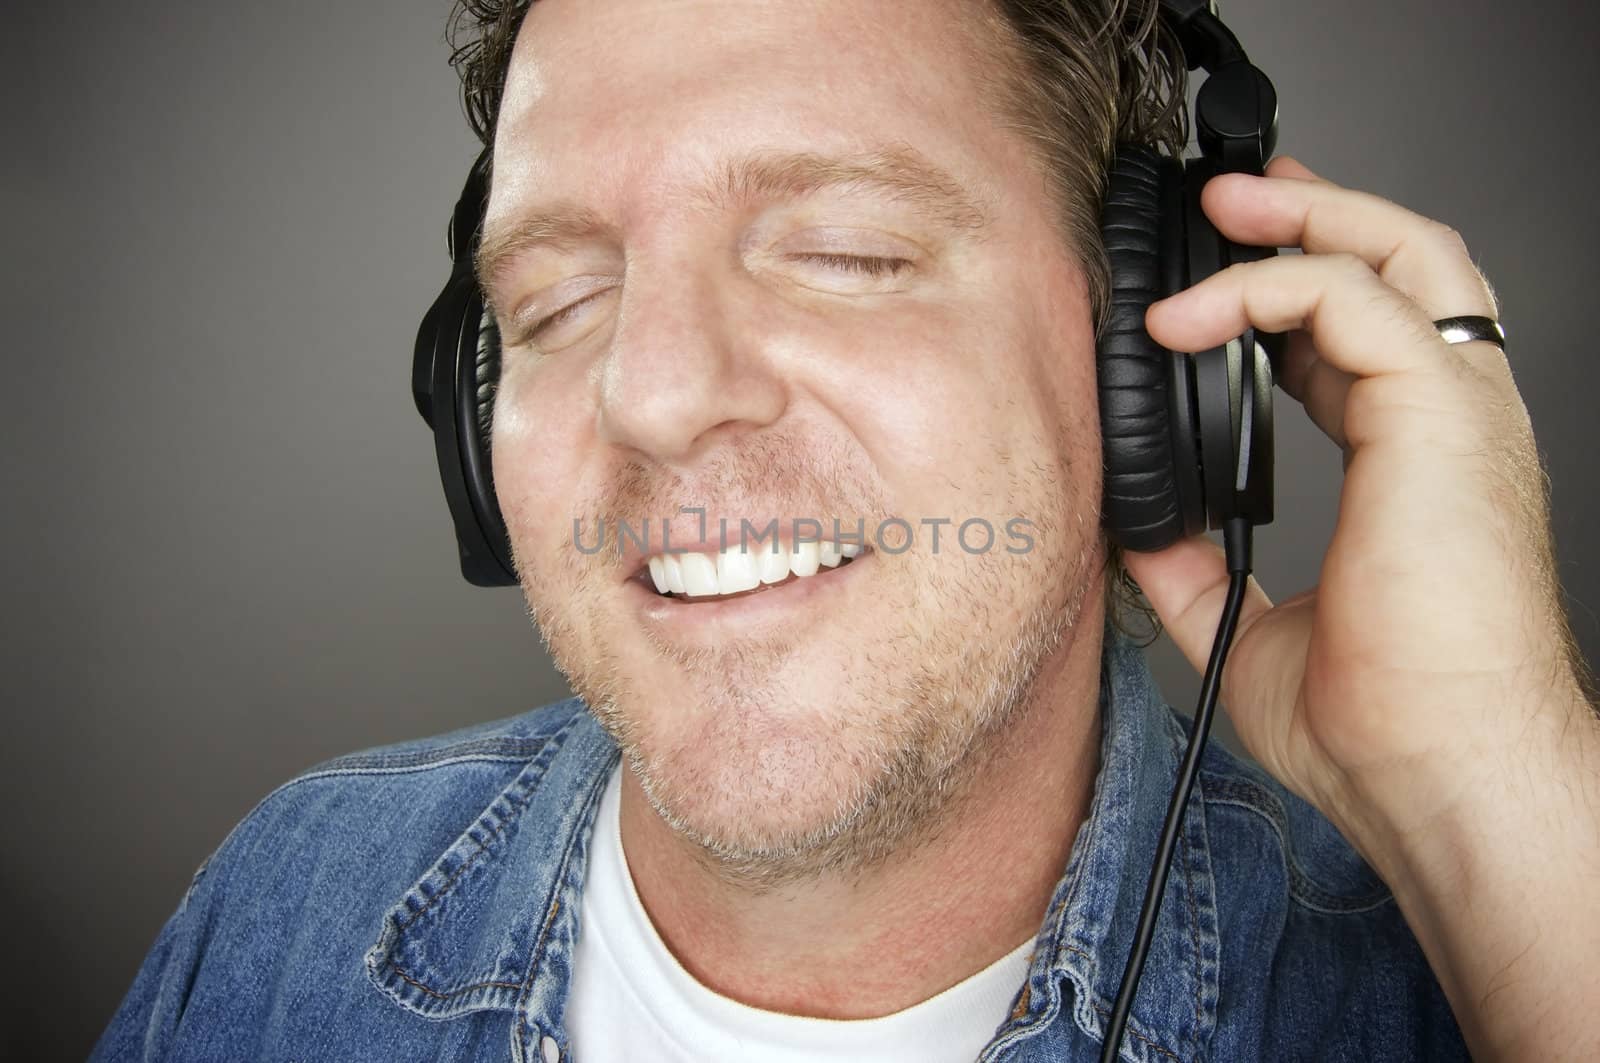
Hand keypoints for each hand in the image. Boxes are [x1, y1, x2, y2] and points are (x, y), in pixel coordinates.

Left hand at [1122, 155, 1599, 1057]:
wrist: (1432, 771)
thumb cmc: (1377, 723)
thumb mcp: (1248, 628)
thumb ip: (1196, 570)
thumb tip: (1137, 531)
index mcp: (1410, 464)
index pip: (1361, 339)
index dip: (1293, 290)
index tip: (1216, 277)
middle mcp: (1445, 423)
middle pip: (1404, 267)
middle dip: (1316, 216)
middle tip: (1230, 200)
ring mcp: (1457, 412)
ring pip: (1404, 254)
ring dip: (1307, 218)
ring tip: (1221, 207)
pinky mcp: (1442, 414)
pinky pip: (1356, 301)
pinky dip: (1268, 286)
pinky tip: (1190, 315)